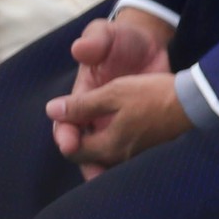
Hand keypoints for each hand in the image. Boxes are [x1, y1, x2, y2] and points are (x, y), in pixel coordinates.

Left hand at [48, 67, 186, 173]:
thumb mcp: (114, 91)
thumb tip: (52, 111)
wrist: (198, 100)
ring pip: (108, 159)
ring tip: (101, 128)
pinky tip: (124, 133)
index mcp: (107, 146)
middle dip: (81, 144)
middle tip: (83, 124)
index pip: (72, 149)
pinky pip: (126, 157)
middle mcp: (120, 160)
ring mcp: (138, 158)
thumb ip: (81, 105)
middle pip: (90, 159)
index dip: (66, 132)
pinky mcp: (153, 153)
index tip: (69, 114)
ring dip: (99, 147)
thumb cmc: (154, 94)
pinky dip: (118, 147)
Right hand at [52, 12, 172, 175]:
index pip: (66, 125)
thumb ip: (94, 42)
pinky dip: (132, 164)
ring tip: (116, 181)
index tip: (68, 143)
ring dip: (109, 169)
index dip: (66, 135)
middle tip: (95, 175)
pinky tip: (141, 172)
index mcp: (82, 100)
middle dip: (87, 163)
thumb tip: (79, 48)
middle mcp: (96, 118)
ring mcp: (119, 125)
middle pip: (85, 150)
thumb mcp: (109, 36)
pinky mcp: (141, 130)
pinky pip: (132, 155)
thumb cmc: (124, 40)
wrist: (152, 42)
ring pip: (108, 157)